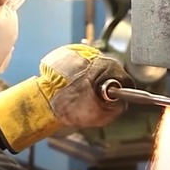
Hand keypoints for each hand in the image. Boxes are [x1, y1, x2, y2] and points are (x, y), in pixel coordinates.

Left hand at [0, 44, 134, 152]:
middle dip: (107, 87)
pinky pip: (84, 68)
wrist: (43, 96)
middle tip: (97, 100)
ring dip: (94, 81)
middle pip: (112, 74)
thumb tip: (121, 104)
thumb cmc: (70, 105)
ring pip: (97, 71)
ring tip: (83, 94)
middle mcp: (98, 56)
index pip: (125, 81)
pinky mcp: (70, 56)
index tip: (117, 102)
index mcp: (108, 67)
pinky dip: (82, 77)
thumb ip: (117, 108)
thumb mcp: (100, 115)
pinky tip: (75, 88)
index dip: (124, 94)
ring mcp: (83, 54)